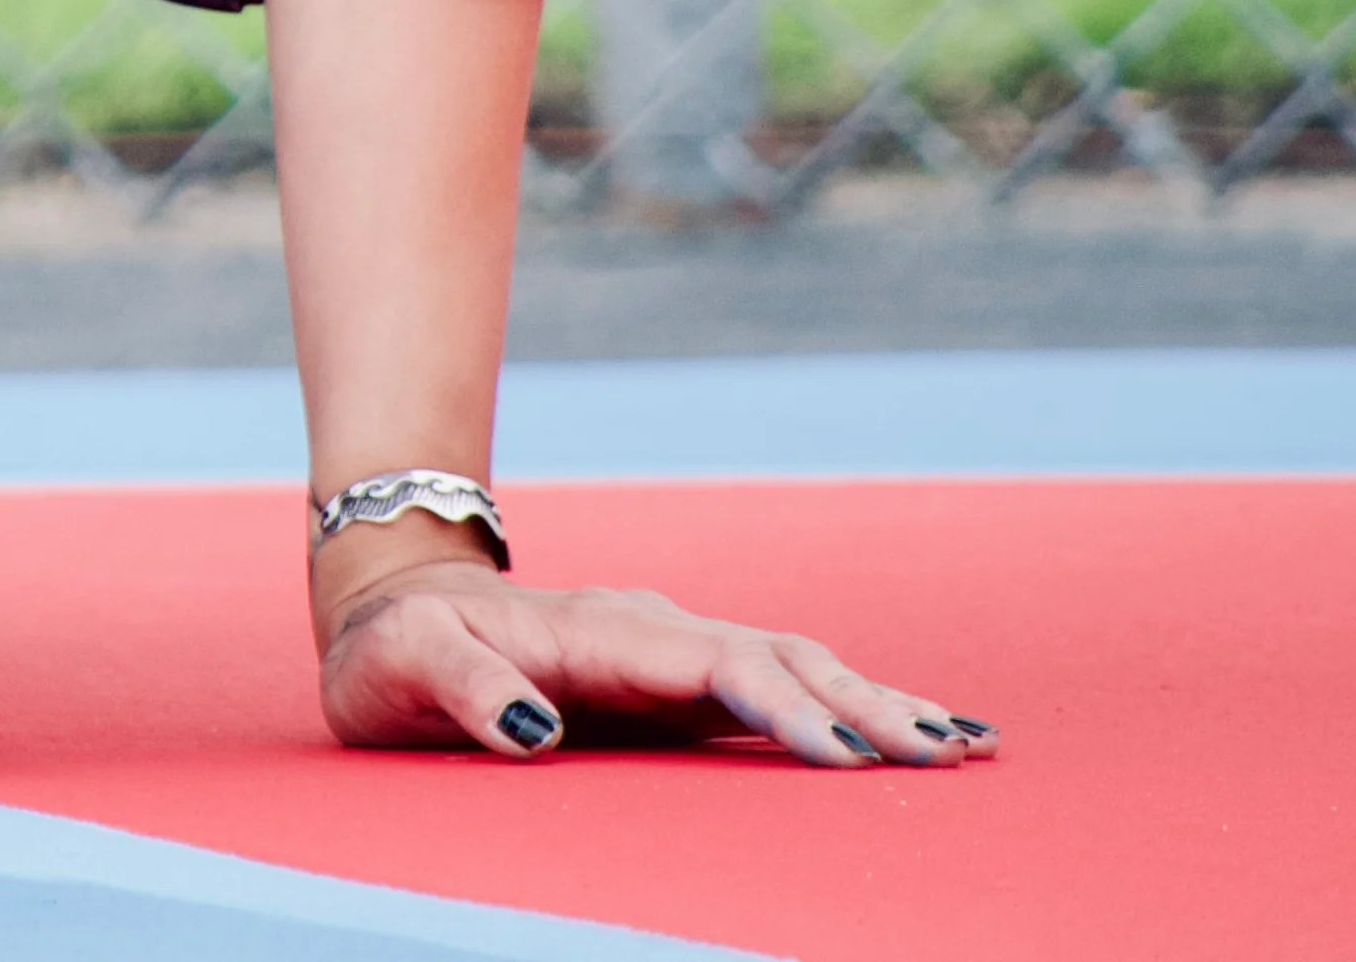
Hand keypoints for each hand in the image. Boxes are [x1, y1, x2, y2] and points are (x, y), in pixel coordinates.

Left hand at [318, 557, 998, 767]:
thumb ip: (466, 690)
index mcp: (597, 631)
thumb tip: (538, 727)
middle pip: (778, 658)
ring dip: (876, 701)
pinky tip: (912, 731)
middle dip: (862, 704)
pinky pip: (780, 685)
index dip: (779, 707)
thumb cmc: (394, 650)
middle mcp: (652, 631)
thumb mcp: (404, 667)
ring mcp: (673, 652)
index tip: (843, 751)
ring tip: (961, 743)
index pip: (709, 666)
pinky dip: (851, 703)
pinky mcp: (681, 680)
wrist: (394, 602)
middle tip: (943, 753)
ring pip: (796, 665)